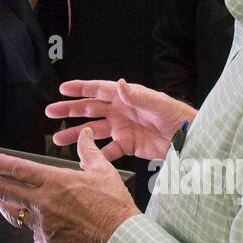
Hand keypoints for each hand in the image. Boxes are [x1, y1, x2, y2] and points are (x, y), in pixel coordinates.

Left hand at [0, 128, 137, 242]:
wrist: (120, 239)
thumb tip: (85, 135)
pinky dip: (33, 227)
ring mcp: (43, 223)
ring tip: (3, 202)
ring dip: (6, 206)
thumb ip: (88, 151)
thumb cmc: (114, 206)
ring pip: (13, 214)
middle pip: (6, 191)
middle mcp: (44, 201)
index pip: (17, 169)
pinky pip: (32, 232)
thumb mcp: (103, 171)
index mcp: (55, 181)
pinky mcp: (48, 241)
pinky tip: (37, 225)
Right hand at [47, 79, 195, 161]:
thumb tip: (119, 84)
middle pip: (89, 109)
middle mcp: (120, 111)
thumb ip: (137, 96)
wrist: (191, 137)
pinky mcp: (128, 145)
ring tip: (58, 139)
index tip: (62, 89)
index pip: (98, 89)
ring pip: (94, 130)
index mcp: (125, 96)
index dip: (79, 89)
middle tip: (51, 113)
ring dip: (77, 134)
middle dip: (69, 111)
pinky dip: (97, 154)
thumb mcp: (158, 103)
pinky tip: (85, 158)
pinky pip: (109, 151)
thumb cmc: (178, 115)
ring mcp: (123, 128)